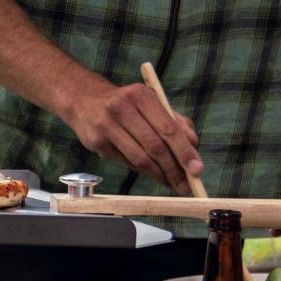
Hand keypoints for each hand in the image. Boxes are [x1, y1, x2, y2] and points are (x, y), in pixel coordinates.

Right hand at [61, 78, 203, 193]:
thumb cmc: (125, 103)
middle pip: (154, 146)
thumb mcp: (151, 103)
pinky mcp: (95, 142)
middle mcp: (121, 108)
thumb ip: (175, 121)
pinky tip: (152, 174)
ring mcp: (105, 125)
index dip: (184, 151)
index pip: (168, 128)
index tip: (197, 170)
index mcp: (141, 95)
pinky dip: (142, 171)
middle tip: (186, 185)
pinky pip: (125, 162)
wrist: (82, 99)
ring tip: (172, 184)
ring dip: (159, 175)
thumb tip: (193, 145)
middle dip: (174, 169)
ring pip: (139, 158)